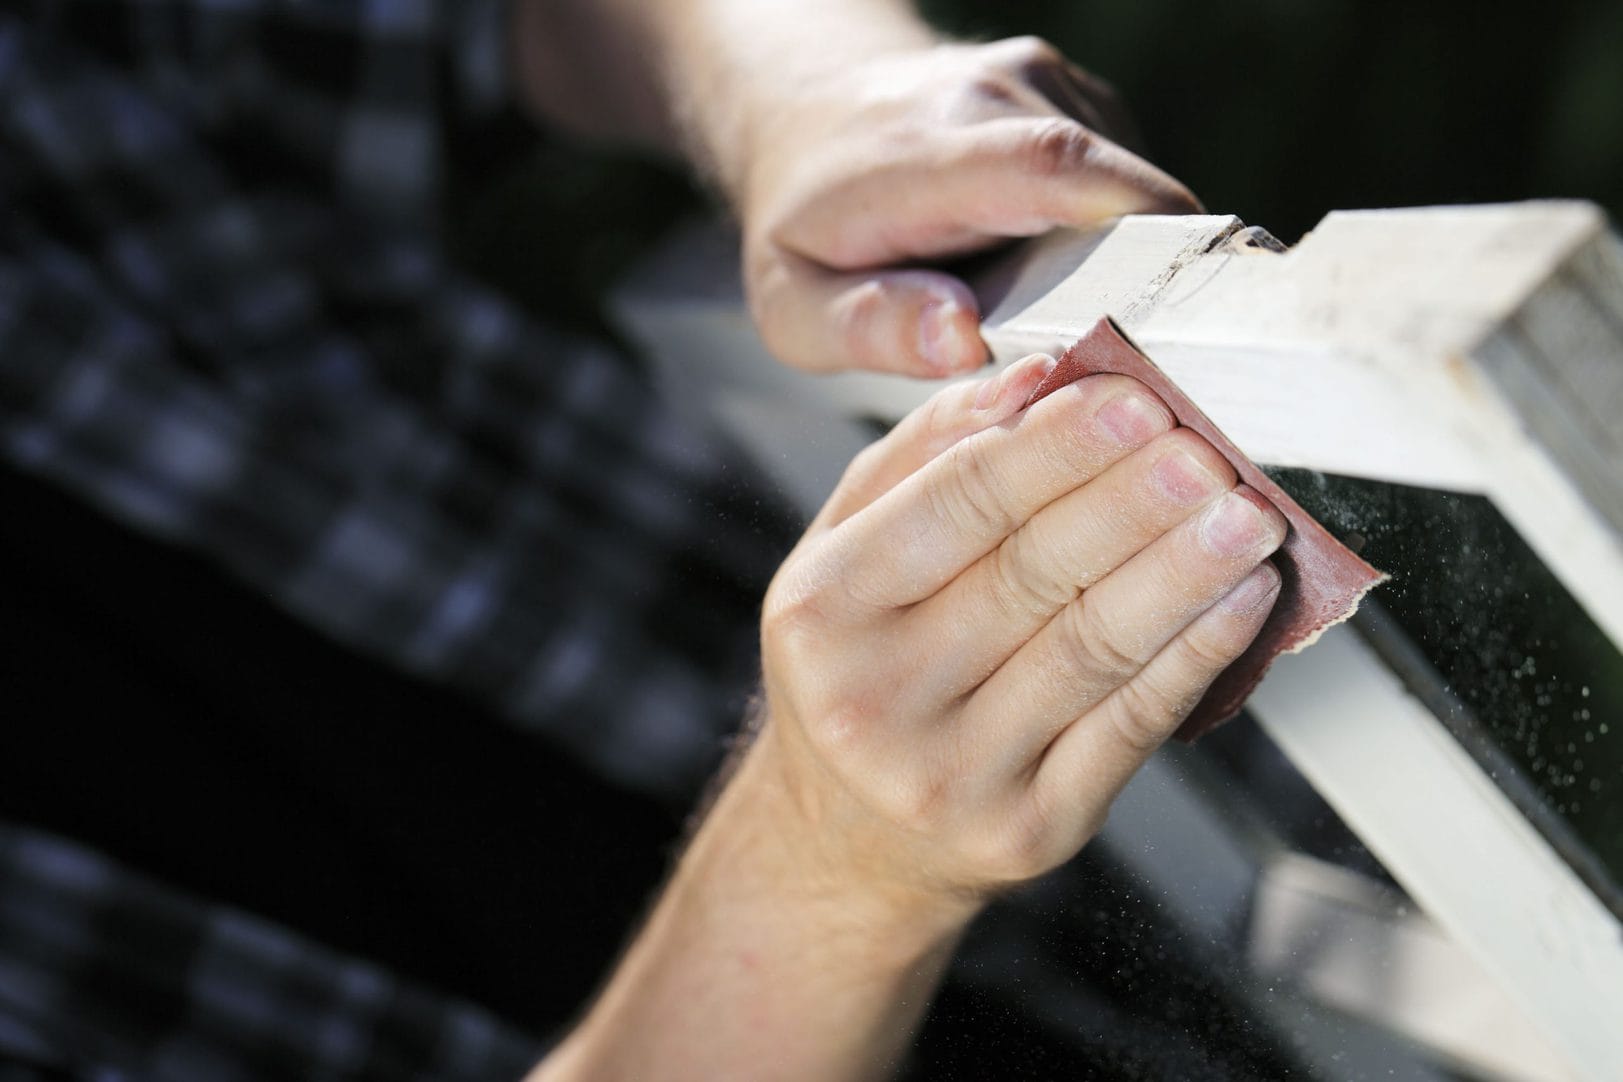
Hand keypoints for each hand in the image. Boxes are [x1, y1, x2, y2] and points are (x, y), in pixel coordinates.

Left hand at [738, 37, 1200, 377]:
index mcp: (923, 155)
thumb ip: (867, 326)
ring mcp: (1045, 84)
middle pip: (1117, 190)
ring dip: (1120, 266)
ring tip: (1051, 307)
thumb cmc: (804, 228)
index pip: (1046, 166)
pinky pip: (1128, 183)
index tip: (1175, 294)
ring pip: (1133, 195)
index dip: (1128, 220)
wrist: (809, 114)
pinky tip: (1050, 263)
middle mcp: (995, 96)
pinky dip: (1113, 239)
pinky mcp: (1080, 97)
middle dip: (1139, 285)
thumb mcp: (792, 304)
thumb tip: (961, 338)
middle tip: (1112, 366)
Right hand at [749, 353, 1283, 920]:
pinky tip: (1240, 601)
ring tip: (1246, 516)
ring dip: (1185, 572)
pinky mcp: (1027, 829)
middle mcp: (874, 696)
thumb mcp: (849, 550)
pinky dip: (1196, 656)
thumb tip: (1033, 379)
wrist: (846, 836)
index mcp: (822, 608)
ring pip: (1093, 648)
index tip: (1134, 398)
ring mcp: (951, 772)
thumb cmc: (858, 666)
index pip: (957, 503)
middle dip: (1135, 501)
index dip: (1058, 446)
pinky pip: (1130, 727)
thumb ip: (929, 455)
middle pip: (1032, 573)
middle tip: (1206, 449)